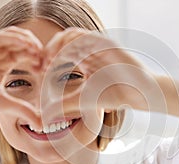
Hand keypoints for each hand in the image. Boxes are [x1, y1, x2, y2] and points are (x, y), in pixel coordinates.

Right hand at [0, 26, 41, 119]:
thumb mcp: (5, 104)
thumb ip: (24, 111)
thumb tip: (41, 124)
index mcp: (5, 64)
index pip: (27, 53)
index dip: (38, 57)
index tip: (44, 68)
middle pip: (23, 40)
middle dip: (36, 47)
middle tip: (44, 58)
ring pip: (13, 34)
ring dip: (27, 39)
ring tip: (36, 50)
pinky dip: (13, 38)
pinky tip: (25, 45)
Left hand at [41, 28, 162, 117]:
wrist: (140, 94)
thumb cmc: (115, 96)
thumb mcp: (84, 100)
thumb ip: (65, 104)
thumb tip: (45, 114)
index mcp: (86, 59)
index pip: (62, 51)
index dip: (47, 58)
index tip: (38, 70)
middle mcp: (91, 50)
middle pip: (64, 39)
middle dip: (49, 49)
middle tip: (39, 63)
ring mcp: (100, 45)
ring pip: (73, 35)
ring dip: (58, 45)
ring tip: (49, 60)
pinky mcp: (109, 44)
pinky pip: (87, 37)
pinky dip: (72, 45)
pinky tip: (63, 58)